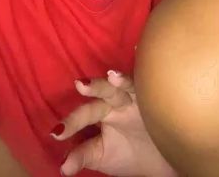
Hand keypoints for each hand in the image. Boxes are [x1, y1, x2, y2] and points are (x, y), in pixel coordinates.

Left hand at [51, 71, 176, 176]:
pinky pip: (150, 84)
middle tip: (80, 85)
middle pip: (103, 91)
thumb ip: (83, 156)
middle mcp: (117, 100)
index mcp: (102, 112)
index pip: (85, 114)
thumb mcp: (102, 155)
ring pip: (127, 85)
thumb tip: (63, 169)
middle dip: (94, 87)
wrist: (162, 162)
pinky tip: (138, 52)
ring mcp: (136, 97)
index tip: (56, 133)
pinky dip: (145, 73)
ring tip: (113, 76)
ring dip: (121, 80)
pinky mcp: (154, 97)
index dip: (72, 122)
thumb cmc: (129, 154)